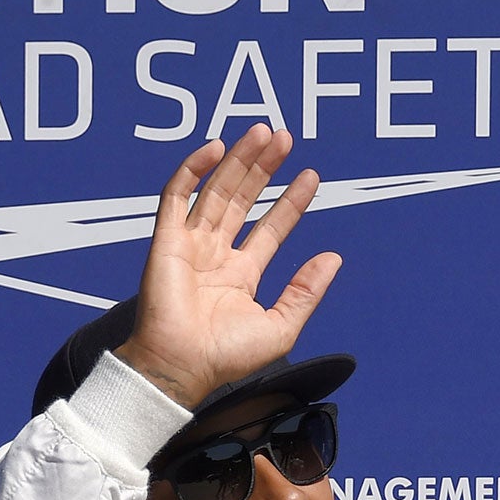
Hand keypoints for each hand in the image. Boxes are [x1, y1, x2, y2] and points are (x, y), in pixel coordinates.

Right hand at [116, 126, 341, 409]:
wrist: (183, 366)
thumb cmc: (226, 356)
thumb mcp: (281, 326)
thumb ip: (306, 291)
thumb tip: (333, 258)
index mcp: (242, 275)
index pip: (270, 228)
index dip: (290, 202)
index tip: (311, 177)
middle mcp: (216, 254)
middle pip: (243, 199)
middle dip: (264, 168)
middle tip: (284, 138)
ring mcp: (190, 244)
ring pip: (216, 189)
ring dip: (239, 160)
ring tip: (264, 133)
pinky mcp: (166, 239)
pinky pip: (177, 194)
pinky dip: (194, 168)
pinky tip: (218, 147)